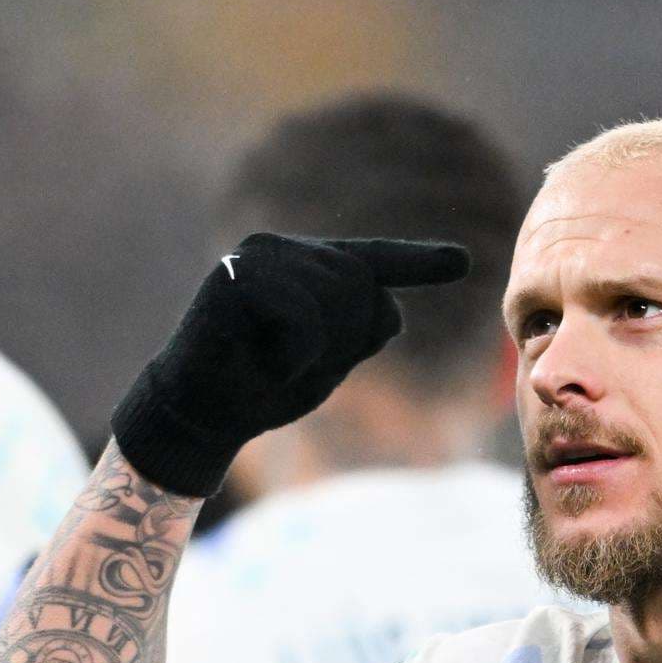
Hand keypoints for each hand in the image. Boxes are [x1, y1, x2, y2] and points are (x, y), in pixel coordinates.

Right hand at [109, 232, 469, 495]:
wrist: (198, 414)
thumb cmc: (259, 387)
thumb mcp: (327, 362)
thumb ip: (361, 330)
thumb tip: (391, 307)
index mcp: (310, 267)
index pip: (374, 261)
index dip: (419, 262)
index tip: (462, 262)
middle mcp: (285, 248)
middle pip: (361, 287)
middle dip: (341, 342)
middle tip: (288, 366)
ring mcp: (258, 255)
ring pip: (336, 302)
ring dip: (312, 354)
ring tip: (269, 361)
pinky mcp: (235, 275)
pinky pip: (302, 320)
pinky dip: (292, 357)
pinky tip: (259, 361)